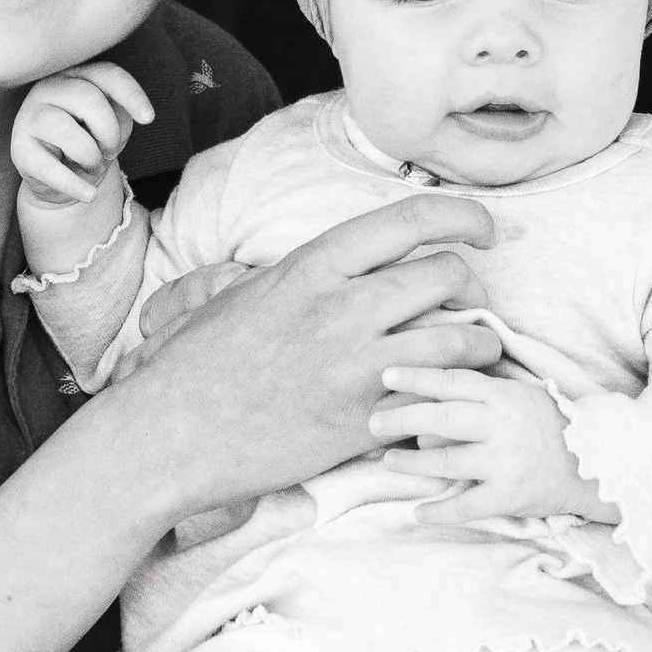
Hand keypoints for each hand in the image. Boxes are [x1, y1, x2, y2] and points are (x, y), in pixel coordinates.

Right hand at [11, 62, 154, 207]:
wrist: (65, 181)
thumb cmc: (92, 142)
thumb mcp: (113, 123)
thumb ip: (121, 110)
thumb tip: (137, 111)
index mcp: (75, 75)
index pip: (106, 74)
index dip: (131, 95)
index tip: (149, 118)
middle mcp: (48, 88)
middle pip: (90, 101)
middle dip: (110, 133)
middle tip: (110, 151)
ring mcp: (29, 117)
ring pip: (67, 131)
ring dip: (92, 156)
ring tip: (93, 165)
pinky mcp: (19, 149)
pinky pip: (49, 168)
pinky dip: (74, 185)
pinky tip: (90, 195)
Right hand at [101, 194, 501, 517]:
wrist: (169, 436)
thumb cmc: (195, 365)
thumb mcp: (242, 294)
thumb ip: (298, 274)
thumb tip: (330, 262)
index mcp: (312, 266)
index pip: (411, 219)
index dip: (463, 216)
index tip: (481, 229)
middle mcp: (341, 308)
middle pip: (448, 274)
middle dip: (473, 288)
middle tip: (470, 304)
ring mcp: (356, 367)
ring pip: (460, 340)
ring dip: (480, 346)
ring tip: (472, 355)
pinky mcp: (363, 422)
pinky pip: (437, 398)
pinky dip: (451, 397)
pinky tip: (441, 400)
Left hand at [369, 365, 603, 521]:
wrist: (598, 465)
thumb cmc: (553, 425)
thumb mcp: (523, 394)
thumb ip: (484, 390)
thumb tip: (433, 386)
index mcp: (505, 396)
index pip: (453, 380)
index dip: (417, 376)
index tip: (386, 375)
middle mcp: (502, 426)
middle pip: (441, 418)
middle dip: (401, 418)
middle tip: (373, 422)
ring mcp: (505, 462)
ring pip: (447, 460)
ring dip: (412, 462)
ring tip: (388, 460)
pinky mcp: (510, 496)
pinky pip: (466, 505)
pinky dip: (440, 510)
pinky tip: (419, 511)